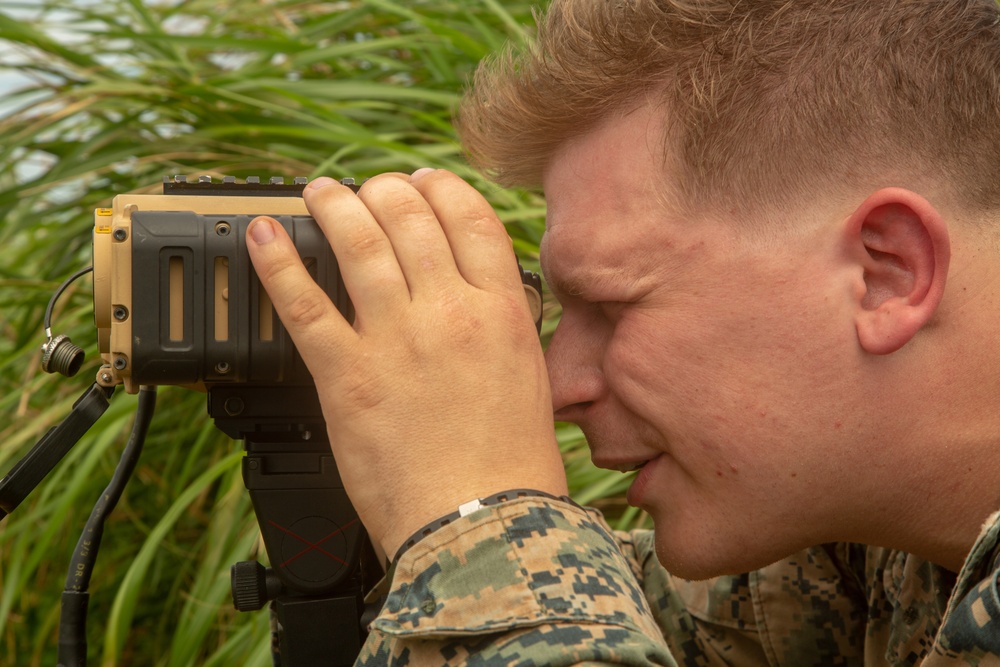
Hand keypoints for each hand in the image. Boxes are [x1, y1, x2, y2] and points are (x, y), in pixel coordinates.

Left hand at [245, 170, 566, 557]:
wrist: (481, 525)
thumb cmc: (511, 467)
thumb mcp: (529, 378)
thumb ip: (502, 328)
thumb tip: (479, 297)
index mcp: (501, 311)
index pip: (469, 218)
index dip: (439, 188)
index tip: (422, 182)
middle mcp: (450, 312)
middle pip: (410, 217)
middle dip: (383, 190)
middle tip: (367, 189)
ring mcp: (396, 339)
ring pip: (358, 243)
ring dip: (333, 205)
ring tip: (318, 192)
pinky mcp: (346, 375)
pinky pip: (304, 303)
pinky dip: (278, 263)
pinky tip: (264, 237)